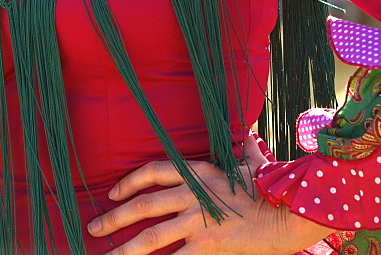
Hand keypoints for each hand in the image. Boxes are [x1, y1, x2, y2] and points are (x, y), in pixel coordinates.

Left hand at [86, 141, 329, 254]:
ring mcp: (197, 222)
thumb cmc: (268, 185)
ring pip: (152, 236)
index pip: (152, 171)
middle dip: (115, 217)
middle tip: (94, 227)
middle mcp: (191, 195)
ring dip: (127, 247)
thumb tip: (249, 137)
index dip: (129, 182)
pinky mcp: (207, 246)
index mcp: (197, 172)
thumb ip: (243, 149)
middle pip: (144, 205)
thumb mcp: (249, 161)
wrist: (285, 212)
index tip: (112, 193)